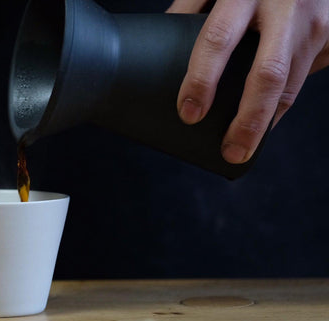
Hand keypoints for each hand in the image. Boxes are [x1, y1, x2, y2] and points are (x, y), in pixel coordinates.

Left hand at [168, 0, 328, 162]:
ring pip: (292, 84)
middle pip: (267, 76)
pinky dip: (284, 100)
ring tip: (244, 147)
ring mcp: (315, 20)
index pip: (217, 41)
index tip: (188, 113)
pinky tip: (267, 117)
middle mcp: (286, 5)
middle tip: (230, 152)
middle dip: (247, 121)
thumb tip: (160, 47)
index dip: (200, 81)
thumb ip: (193, 8)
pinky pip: (307, 75)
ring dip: (267, 121)